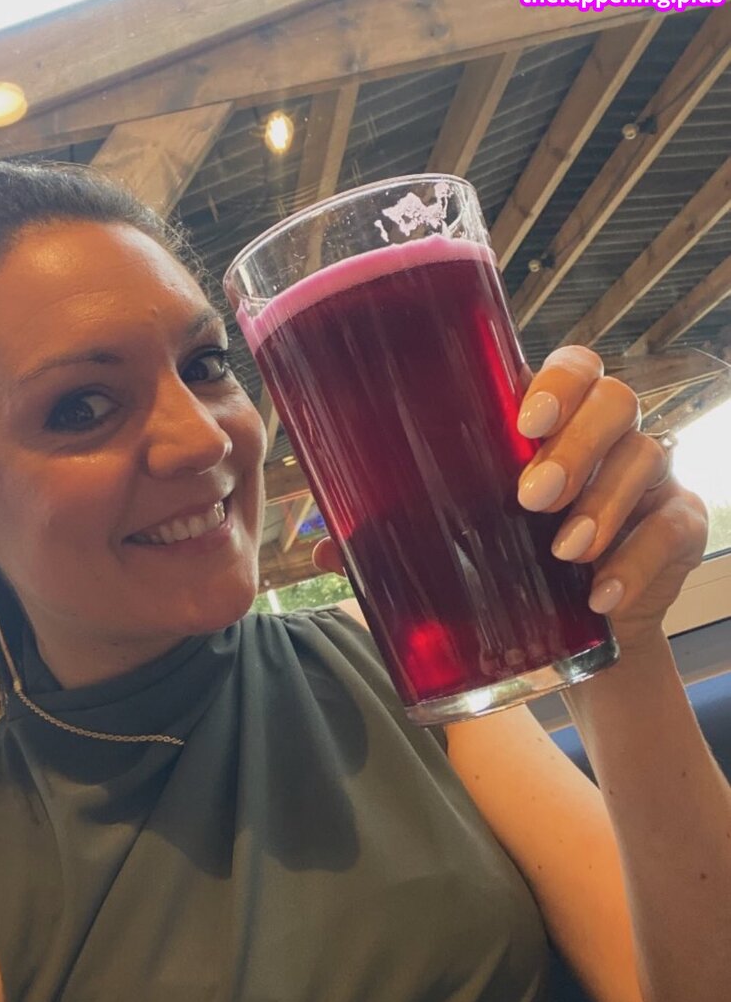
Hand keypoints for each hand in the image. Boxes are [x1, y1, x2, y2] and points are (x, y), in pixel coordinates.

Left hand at [314, 346, 708, 656]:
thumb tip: (324, 548)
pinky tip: (602, 595)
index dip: (557, 382)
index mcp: (549, 423)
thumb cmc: (507, 564)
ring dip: (603, 505)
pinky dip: (637, 562)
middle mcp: (606, 437)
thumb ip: (394, 536)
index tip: (524, 421)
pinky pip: (674, 528)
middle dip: (575, 446)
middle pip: (615, 401)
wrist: (571, 633)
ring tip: (564, 552)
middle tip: (532, 497)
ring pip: (646, 458)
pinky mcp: (677, 528)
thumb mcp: (453, 542)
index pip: (571, 367)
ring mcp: (648, 479)